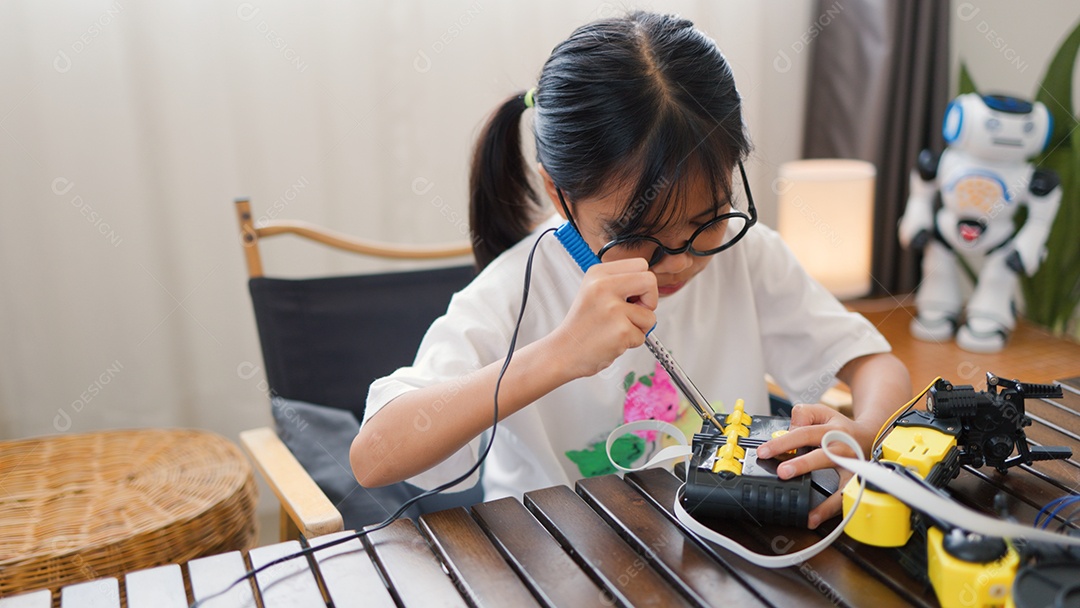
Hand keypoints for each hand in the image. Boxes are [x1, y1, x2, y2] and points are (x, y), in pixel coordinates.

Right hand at [550, 257, 656, 378]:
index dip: (642, 283)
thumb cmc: (582, 326)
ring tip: (615, 329)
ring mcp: (612, 308)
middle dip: (649, 300)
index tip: (631, 296)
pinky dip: (631, 342)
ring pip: (650, 314)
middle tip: (632, 312)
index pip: (640, 265)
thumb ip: (619, 283)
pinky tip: (612, 340)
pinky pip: (642, 335)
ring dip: (638, 326)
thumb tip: (648, 286)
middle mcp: (603, 286)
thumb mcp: (593, 291)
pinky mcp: (621, 330)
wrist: (564, 352)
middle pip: (650, 281)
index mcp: (597, 273)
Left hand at [755, 403, 877, 528]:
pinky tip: (814, 518)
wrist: (870, 436)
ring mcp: (852, 467)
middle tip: (782, 472)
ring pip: (840, 482)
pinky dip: (830, 510)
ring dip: (822, 496)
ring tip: (803, 502)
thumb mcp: (822, 412)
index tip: (764, 452)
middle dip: (802, 464)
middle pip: (823, 455)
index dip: (783, 442)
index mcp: (833, 430)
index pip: (804, 434)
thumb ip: (804, 414)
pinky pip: (844, 499)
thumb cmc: (840, 428)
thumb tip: (789, 430)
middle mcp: (844, 449)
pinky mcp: (856, 482)